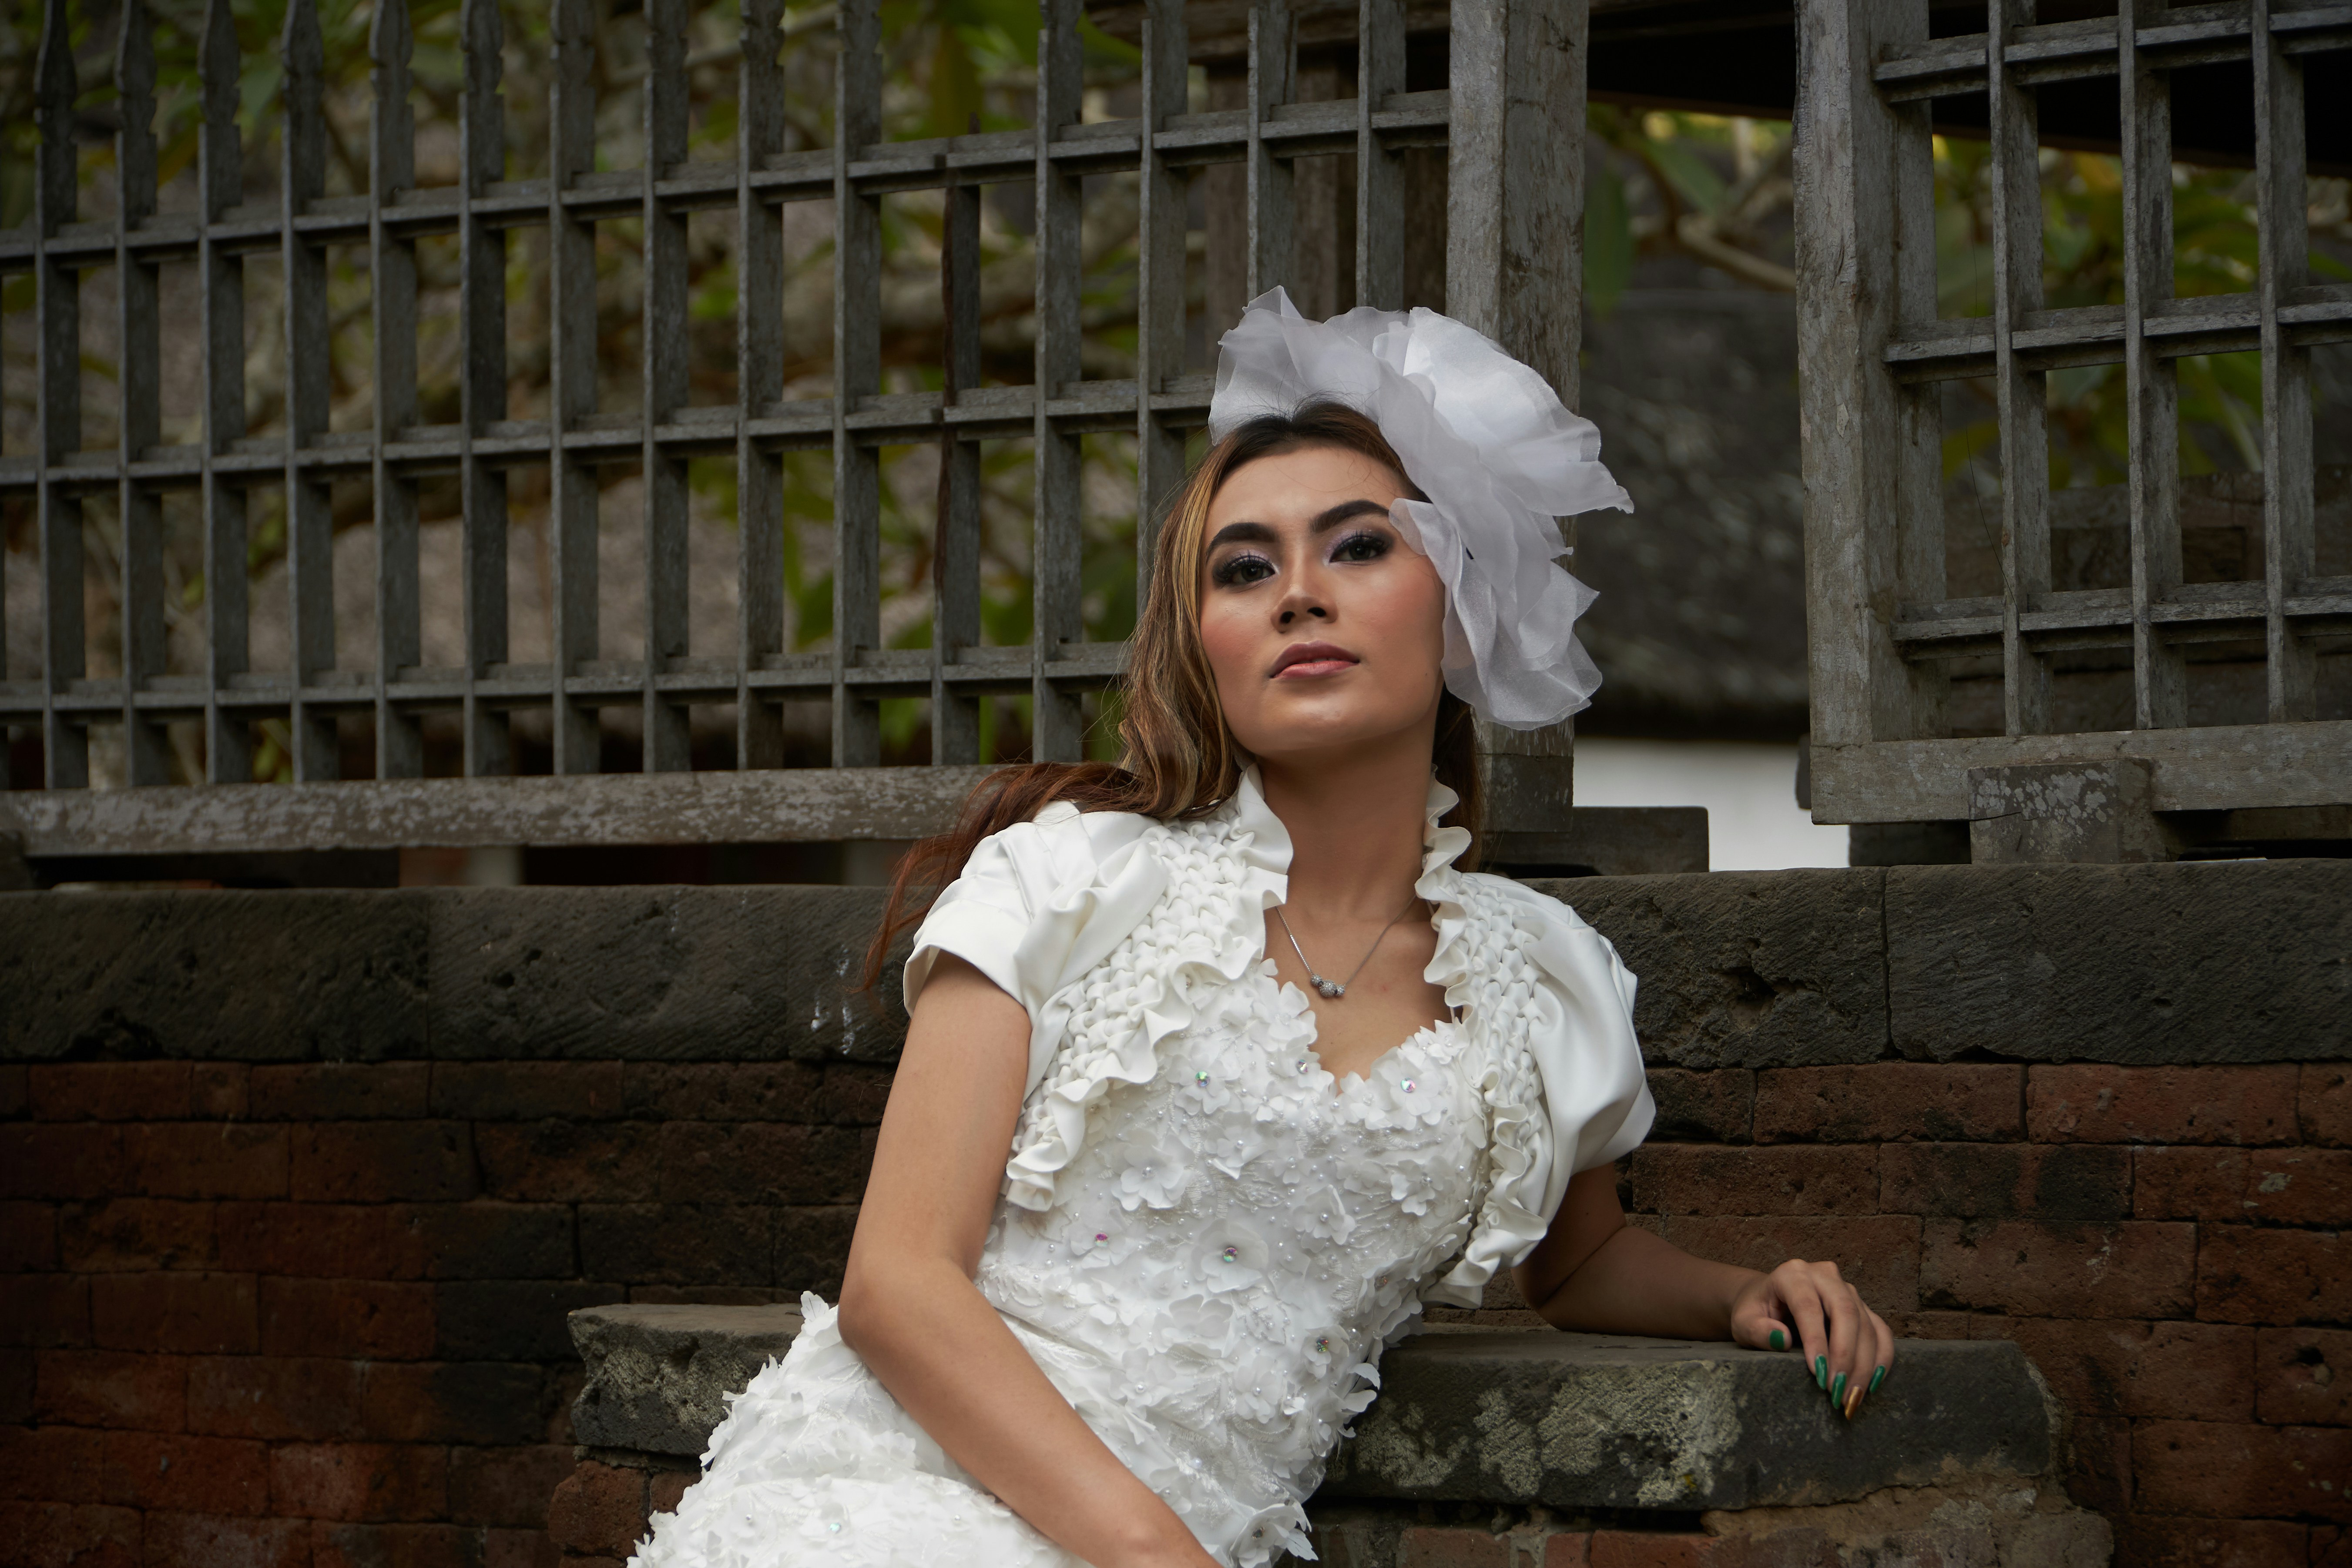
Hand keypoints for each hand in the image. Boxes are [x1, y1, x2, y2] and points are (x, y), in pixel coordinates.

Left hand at [1728, 1259, 1893, 1418]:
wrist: (1768, 1301)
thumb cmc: (1756, 1312)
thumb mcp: (1743, 1322)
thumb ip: (1757, 1330)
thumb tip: (1781, 1339)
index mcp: (1792, 1274)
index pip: (1808, 1306)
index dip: (1816, 1340)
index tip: (1819, 1374)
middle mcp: (1824, 1276)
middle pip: (1845, 1311)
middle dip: (1845, 1355)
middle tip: (1837, 1391)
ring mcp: (1847, 1290)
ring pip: (1867, 1324)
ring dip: (1864, 1364)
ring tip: (1851, 1397)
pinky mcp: (1862, 1307)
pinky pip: (1881, 1331)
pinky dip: (1881, 1358)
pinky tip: (1872, 1383)